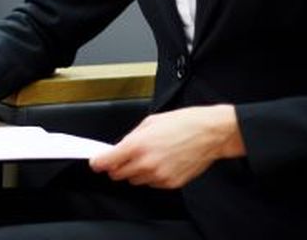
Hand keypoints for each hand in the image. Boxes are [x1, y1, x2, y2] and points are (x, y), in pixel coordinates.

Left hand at [89, 105, 244, 188]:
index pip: (106, 162)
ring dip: (135, 171)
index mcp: (137, 145)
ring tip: (148, 156)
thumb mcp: (149, 122)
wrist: (209, 134)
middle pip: (117, 174)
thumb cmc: (183, 123)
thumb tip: (118, 148)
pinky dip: (151, 176)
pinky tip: (161, 163)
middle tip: (123, 156)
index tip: (96, 162)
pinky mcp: (170, 184)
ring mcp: (158, 176)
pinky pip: (151, 184)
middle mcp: (146, 163)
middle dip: (117, 166)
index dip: (98, 162)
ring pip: (134, 180)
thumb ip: (130, 137)